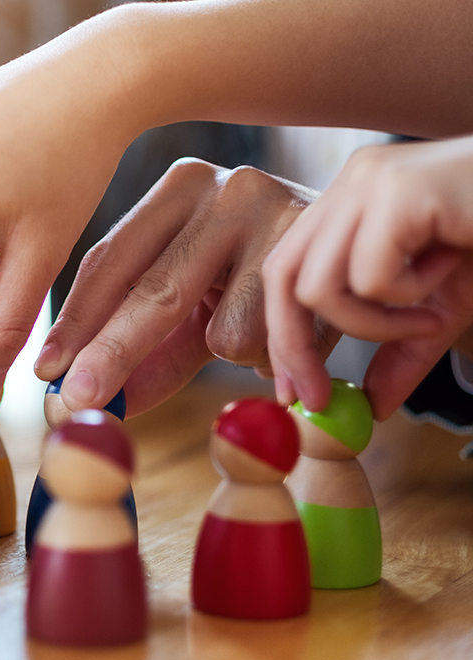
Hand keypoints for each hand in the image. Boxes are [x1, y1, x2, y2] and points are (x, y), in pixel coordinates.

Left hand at [35, 158, 326, 415]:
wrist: (361, 237)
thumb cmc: (255, 275)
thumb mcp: (193, 306)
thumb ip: (147, 352)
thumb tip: (89, 404)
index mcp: (173, 192)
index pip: (109, 262)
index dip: (74, 322)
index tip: (46, 369)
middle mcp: (218, 188)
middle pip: (152, 291)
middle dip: (112, 355)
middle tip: (78, 399)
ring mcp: (272, 211)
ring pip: (222, 331)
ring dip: (230, 358)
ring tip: (256, 337)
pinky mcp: (319, 253)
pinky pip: (274, 340)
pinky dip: (273, 358)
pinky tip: (294, 333)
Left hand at [263, 136, 472, 419]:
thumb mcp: (440, 307)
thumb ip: (400, 349)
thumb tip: (372, 405)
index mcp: (348, 203)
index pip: (283, 271)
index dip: (281, 335)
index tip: (294, 393)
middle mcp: (349, 185)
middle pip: (281, 277)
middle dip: (294, 348)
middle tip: (322, 399)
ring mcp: (368, 183)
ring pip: (319, 285)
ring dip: (374, 323)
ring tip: (429, 315)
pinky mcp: (395, 191)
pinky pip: (370, 276)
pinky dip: (409, 295)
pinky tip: (449, 268)